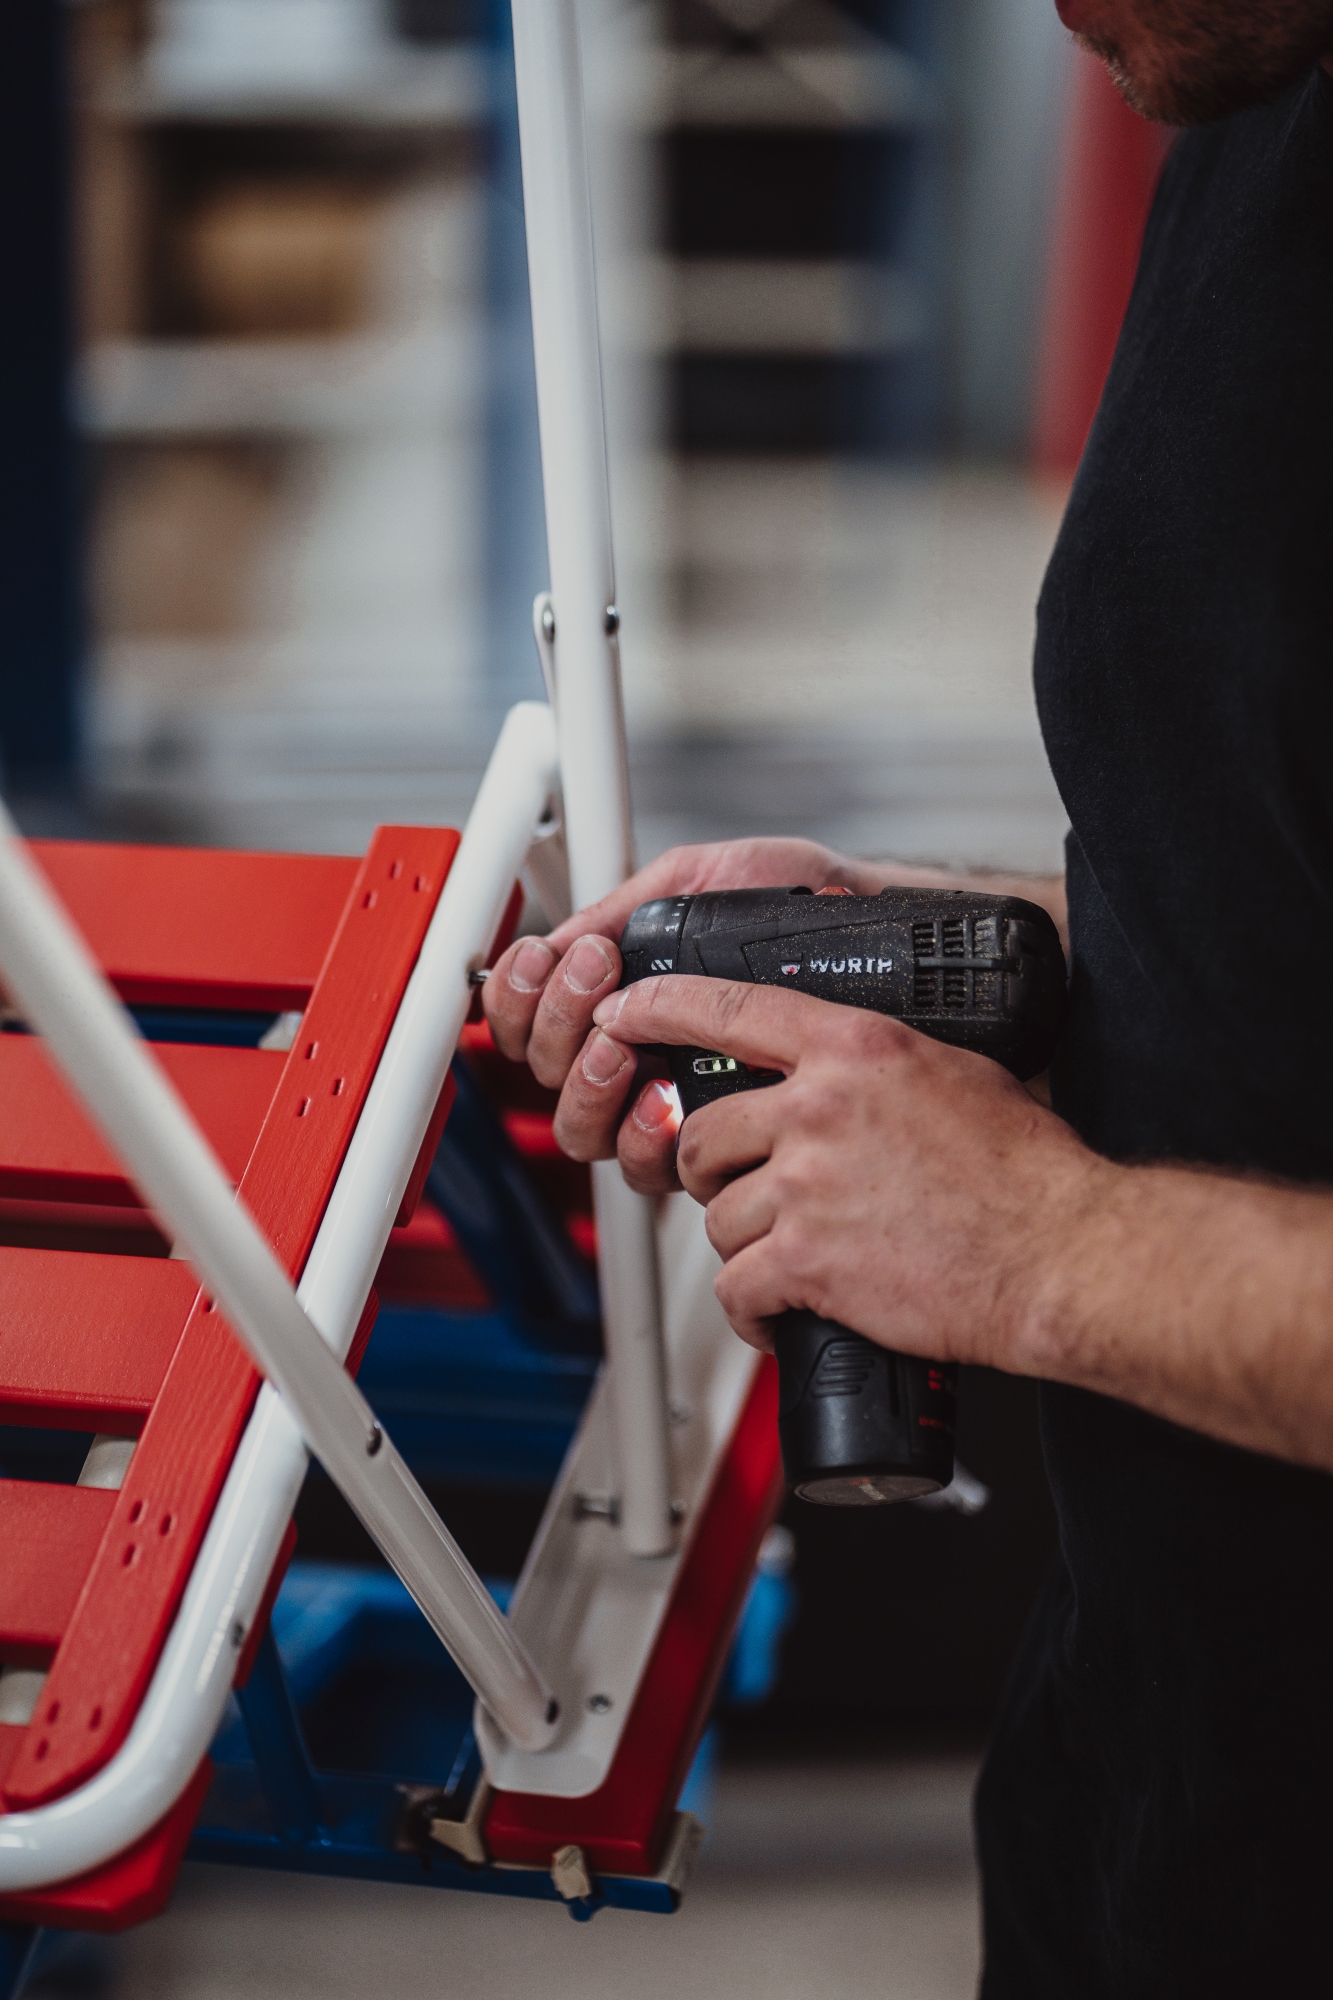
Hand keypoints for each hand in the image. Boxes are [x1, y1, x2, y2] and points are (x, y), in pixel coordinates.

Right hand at [482, 838, 878, 1189]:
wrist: (869, 935)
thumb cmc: (797, 907)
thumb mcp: (696, 882)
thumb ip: (621, 908)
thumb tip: (553, 942)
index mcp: (623, 994)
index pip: (530, 1018)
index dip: (517, 999)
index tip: (545, 959)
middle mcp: (637, 1056)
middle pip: (544, 1078)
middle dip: (554, 1030)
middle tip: (598, 987)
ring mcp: (670, 1105)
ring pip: (582, 1131)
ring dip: (585, 1083)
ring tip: (622, 1046)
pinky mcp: (713, 1146)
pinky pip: (644, 1167)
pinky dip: (640, 1131)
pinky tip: (665, 1096)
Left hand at [586, 974, 1106, 1364]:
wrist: (1059, 1253)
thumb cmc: (1027, 1173)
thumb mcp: (955, 1073)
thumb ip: (881, 1063)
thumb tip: (847, 1070)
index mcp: (855, 1049)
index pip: (731, 1007)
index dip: (660, 1007)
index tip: (623, 1013)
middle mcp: (820, 1107)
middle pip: (703, 1130)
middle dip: (711, 1171)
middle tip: (745, 1192)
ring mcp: (808, 1183)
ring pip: (717, 1214)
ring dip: (744, 1246)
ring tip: (792, 1261)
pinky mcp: (807, 1259)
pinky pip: (736, 1286)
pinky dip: (751, 1311)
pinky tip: (781, 1314)